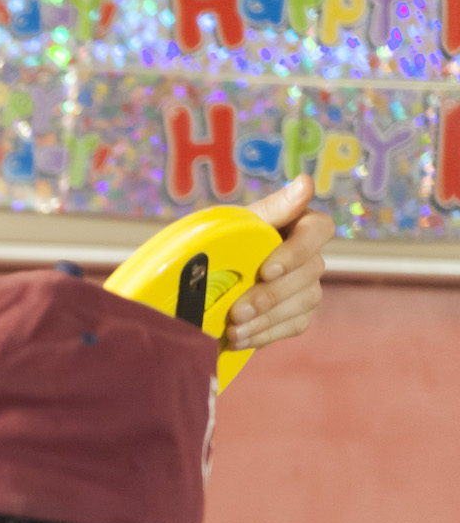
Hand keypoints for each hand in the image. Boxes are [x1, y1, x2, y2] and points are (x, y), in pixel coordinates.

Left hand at [231, 176, 331, 350]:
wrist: (202, 282)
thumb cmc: (223, 243)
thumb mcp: (238, 222)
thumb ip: (272, 207)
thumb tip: (304, 183)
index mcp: (299, 225)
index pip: (319, 229)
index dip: (297, 251)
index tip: (267, 269)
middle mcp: (310, 256)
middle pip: (310, 273)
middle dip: (271, 295)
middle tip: (237, 311)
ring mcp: (307, 287)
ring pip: (303, 303)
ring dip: (266, 319)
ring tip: (233, 329)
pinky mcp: (298, 315)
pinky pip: (293, 326)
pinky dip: (264, 334)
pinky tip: (239, 339)